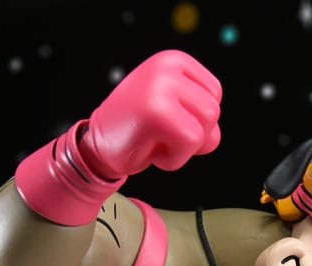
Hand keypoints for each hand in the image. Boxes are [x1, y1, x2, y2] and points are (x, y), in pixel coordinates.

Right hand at [81, 49, 221, 178]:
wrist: (97, 146)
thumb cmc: (136, 130)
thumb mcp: (170, 105)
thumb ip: (196, 107)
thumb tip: (213, 132)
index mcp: (172, 60)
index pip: (214, 93)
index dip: (198, 118)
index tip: (168, 120)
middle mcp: (167, 68)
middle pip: (213, 112)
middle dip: (193, 134)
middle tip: (160, 134)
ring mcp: (162, 88)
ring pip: (206, 129)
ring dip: (184, 148)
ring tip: (156, 140)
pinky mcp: (159, 112)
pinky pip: (192, 143)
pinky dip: (174, 158)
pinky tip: (151, 150)